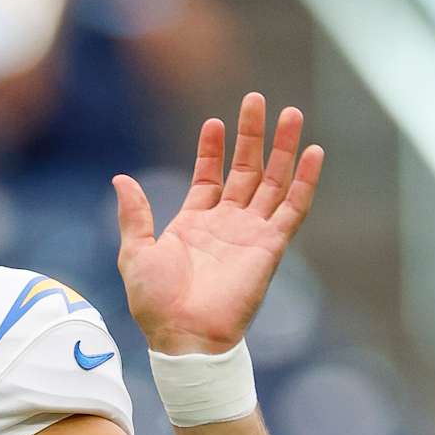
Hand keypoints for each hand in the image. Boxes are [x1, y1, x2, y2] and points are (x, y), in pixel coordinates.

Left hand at [112, 93, 323, 354]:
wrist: (183, 335)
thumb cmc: (156, 303)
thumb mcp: (136, 251)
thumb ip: (135, 214)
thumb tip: (120, 179)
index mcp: (194, 224)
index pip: (209, 176)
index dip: (213, 149)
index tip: (215, 122)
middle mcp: (226, 224)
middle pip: (246, 170)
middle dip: (252, 135)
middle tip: (256, 99)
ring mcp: (250, 233)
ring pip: (273, 181)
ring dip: (283, 148)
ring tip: (292, 113)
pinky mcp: (270, 246)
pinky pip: (293, 207)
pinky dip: (305, 180)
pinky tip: (313, 151)